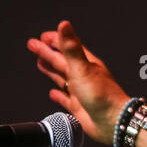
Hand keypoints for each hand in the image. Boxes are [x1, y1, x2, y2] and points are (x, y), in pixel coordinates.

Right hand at [27, 21, 129, 141]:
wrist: (113, 122)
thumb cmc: (101, 95)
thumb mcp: (82, 67)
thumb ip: (71, 47)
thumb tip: (64, 24)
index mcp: (85, 64)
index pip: (67, 47)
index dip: (55, 40)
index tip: (42, 36)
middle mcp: (83, 76)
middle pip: (61, 60)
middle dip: (47, 52)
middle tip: (33, 45)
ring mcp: (81, 91)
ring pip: (62, 77)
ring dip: (50, 70)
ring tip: (39, 62)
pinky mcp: (79, 107)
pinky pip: (65, 99)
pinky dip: (58, 95)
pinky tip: (52, 93)